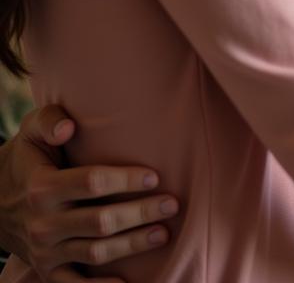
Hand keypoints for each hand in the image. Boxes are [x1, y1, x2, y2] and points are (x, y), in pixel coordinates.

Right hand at [0, 105, 178, 281]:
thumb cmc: (26, 157)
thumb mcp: (31, 130)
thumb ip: (49, 120)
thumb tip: (69, 127)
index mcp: (42, 188)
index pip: (92, 183)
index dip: (125, 180)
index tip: (155, 177)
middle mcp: (44, 223)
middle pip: (100, 221)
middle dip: (140, 214)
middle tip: (173, 204)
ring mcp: (45, 251)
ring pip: (95, 252)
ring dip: (131, 245)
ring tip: (163, 233)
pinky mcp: (47, 269)